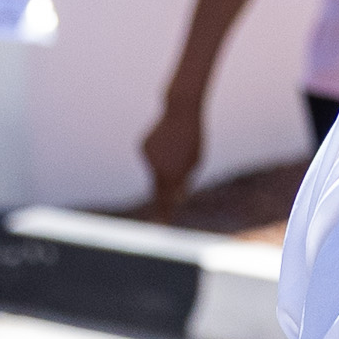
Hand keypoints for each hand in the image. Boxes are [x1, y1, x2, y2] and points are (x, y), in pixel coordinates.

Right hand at [140, 90, 206, 222]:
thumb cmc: (193, 139)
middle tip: (167, 202)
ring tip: (177, 148)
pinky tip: (167, 142)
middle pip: (158, 188)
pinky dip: (159, 154)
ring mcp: (147, 157)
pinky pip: (152, 158)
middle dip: (163, 193)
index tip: (160, 227)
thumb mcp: (196, 162)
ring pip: (156, 170)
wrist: (180, 111)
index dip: (164, 214)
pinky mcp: (142, 147)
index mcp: (172, 174)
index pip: (165, 200)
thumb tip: (175, 198)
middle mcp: (156, 168)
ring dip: (166, 165)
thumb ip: (184, 181)